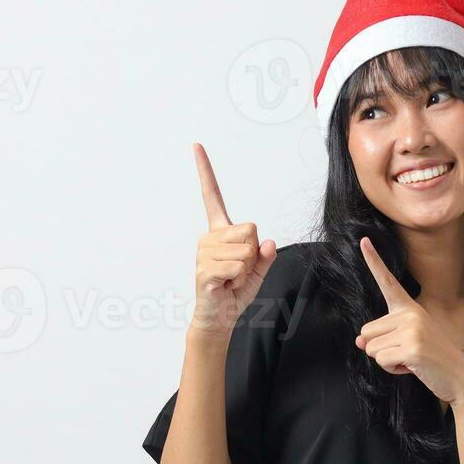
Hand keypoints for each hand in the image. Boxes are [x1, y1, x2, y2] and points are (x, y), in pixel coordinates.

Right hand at [191, 142, 276, 337]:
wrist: (220, 318)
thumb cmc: (235, 292)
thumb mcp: (258, 271)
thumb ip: (265, 256)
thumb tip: (267, 242)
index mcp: (221, 232)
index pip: (212, 196)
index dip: (205, 171)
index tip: (196, 146)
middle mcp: (209, 237)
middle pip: (249, 229)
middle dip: (253, 253)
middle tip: (238, 270)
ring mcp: (204, 252)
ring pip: (246, 251)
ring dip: (246, 270)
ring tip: (231, 279)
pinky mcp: (204, 269)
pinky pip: (236, 267)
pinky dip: (239, 280)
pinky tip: (226, 285)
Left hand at [353, 236, 463, 407]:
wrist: (458, 376)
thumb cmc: (430, 358)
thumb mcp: (404, 343)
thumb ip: (381, 338)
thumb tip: (359, 342)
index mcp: (409, 308)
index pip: (387, 282)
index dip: (374, 261)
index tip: (363, 240)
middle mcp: (410, 314)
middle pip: (366, 332)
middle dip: (380, 348)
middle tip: (406, 352)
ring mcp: (412, 330)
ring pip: (371, 348)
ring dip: (386, 360)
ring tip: (410, 359)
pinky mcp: (412, 348)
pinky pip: (381, 360)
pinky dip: (392, 369)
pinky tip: (411, 367)